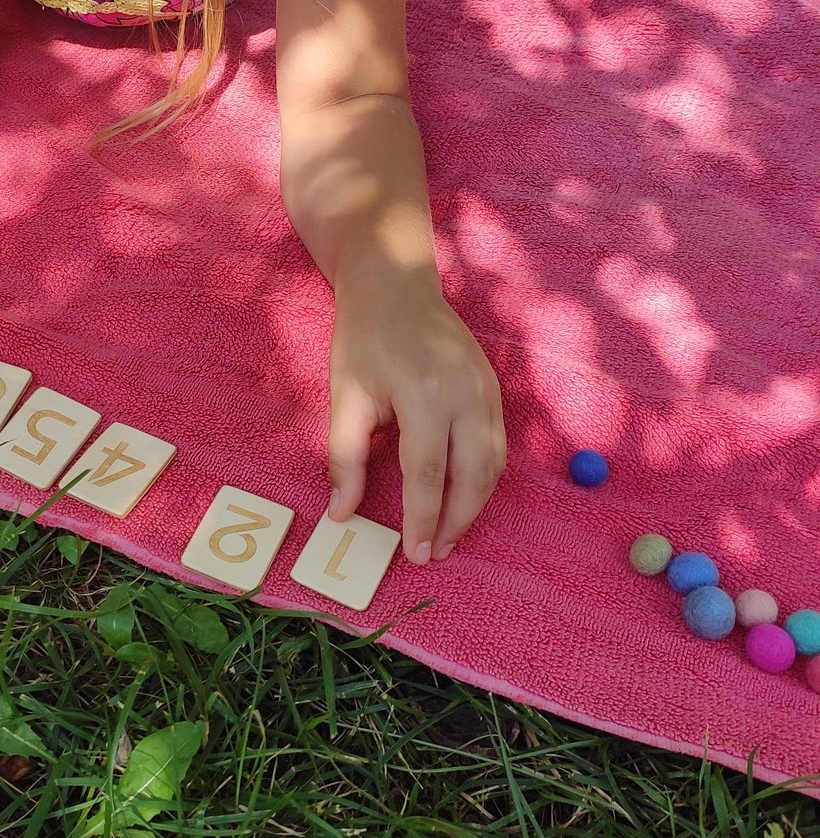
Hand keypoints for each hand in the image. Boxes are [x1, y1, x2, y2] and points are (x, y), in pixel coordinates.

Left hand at [326, 268, 505, 564]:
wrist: (395, 284)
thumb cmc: (363, 340)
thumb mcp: (345, 396)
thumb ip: (344, 457)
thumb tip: (341, 513)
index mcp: (424, 395)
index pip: (428, 473)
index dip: (423, 518)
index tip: (416, 553)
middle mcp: (465, 394)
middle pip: (474, 475)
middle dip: (457, 521)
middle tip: (436, 552)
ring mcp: (486, 389)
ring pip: (494, 464)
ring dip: (475, 504)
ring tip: (449, 534)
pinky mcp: (493, 387)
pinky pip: (498, 444)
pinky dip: (484, 477)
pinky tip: (463, 497)